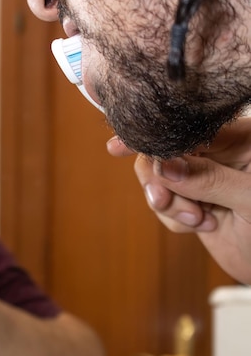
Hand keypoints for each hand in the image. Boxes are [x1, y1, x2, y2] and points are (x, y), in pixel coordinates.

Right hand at [108, 116, 250, 282]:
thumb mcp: (249, 199)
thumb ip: (209, 179)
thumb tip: (164, 166)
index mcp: (241, 140)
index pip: (188, 130)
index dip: (153, 136)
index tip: (118, 146)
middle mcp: (220, 154)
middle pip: (164, 154)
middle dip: (159, 181)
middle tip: (161, 202)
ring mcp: (204, 178)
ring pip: (159, 180)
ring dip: (170, 205)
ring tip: (197, 221)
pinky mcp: (193, 200)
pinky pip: (164, 204)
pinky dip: (175, 220)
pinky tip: (204, 226)